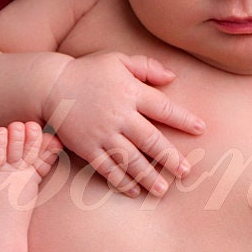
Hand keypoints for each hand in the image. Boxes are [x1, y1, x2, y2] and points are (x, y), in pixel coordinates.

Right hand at [43, 52, 204, 196]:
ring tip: (163, 190)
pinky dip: (121, 181)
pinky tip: (133, 191)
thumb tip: (173, 78)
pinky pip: (107, 168)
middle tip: (186, 172)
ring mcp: (102, 133)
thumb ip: (146, 67)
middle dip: (170, 158)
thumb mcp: (118, 60)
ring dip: (148, 176)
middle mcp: (119, 115)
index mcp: (130, 92)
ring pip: (130, 159)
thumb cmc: (88, 71)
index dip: (183, 119)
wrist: (51, 85)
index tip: (200, 130)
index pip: (163, 108)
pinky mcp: (87, 147)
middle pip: (151, 139)